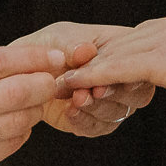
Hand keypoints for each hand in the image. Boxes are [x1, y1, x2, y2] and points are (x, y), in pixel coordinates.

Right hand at [0, 41, 70, 165]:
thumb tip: (8, 65)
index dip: (33, 56)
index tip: (56, 55)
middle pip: (18, 89)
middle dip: (46, 83)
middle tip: (58, 78)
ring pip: (20, 121)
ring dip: (35, 111)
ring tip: (33, 104)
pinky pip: (8, 147)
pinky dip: (20, 134)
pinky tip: (15, 128)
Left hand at [15, 22, 155, 136]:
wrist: (28, 71)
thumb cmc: (49, 46)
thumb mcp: (57, 38)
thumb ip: (71, 45)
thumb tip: (85, 50)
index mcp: (124, 50)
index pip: (138, 64)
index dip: (124, 74)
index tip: (101, 79)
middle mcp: (124, 78)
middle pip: (138, 94)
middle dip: (112, 94)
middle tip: (87, 91)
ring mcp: (112, 101)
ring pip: (118, 113)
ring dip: (96, 108)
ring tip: (75, 99)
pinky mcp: (96, 120)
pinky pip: (98, 127)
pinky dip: (84, 121)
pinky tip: (70, 112)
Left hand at [60, 8, 165, 129]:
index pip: (150, 35)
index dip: (123, 52)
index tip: (101, 67)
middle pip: (127, 39)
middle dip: (97, 56)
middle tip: (68, 73)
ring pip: (118, 51)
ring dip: (88, 68)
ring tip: (61, 83)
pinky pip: (120, 67)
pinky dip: (94, 77)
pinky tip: (76, 88)